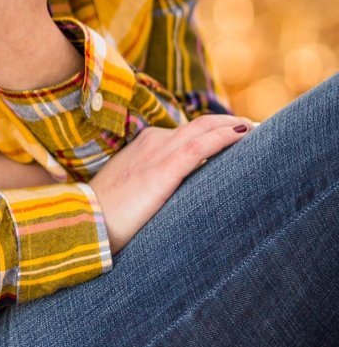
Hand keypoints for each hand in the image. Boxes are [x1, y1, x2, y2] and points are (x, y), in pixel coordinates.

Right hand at [92, 114, 249, 251]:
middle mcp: (151, 142)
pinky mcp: (163, 170)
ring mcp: (157, 153)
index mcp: (143, 145)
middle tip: (259, 131)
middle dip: (232, 124)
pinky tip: (245, 134)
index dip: (215, 131)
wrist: (85, 222)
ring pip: (204, 128)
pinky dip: (225, 136)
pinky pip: (200, 146)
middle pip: (201, 124)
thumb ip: (152, 183)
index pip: (187, 131)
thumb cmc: (105, 214)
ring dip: (236, 126)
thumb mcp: (130, 191)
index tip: (238, 138)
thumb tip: (172, 194)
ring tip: (262, 131)